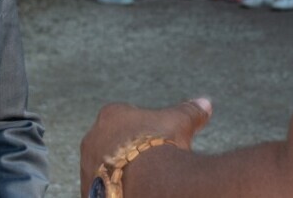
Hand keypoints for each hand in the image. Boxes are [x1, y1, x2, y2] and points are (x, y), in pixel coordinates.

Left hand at [80, 98, 211, 196]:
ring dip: (118, 172)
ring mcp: (87, 166)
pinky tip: (132, 192)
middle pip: (110, 143)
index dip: (141, 130)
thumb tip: (205, 103)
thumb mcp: (180, 122)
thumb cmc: (162, 144)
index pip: (123, 118)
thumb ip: (189, 110)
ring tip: (142, 182)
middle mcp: (92, 138)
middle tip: (148, 163)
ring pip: (103, 167)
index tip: (155, 141)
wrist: (149, 180)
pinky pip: (101, 189)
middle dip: (126, 151)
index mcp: (110, 115)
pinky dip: (114, 190)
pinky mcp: (88, 191)